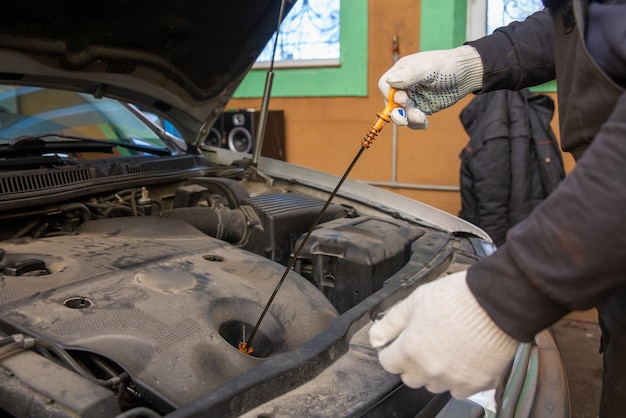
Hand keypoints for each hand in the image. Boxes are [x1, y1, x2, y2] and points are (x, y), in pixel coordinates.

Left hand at [368, 270, 518, 398]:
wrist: (496, 301)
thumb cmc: (456, 298)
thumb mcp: (414, 301)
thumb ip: (390, 323)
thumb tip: (375, 338)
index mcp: (410, 351)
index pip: (388, 363)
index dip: (391, 350)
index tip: (398, 342)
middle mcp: (430, 370)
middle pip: (411, 377)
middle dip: (412, 362)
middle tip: (425, 341)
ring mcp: (454, 380)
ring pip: (435, 385)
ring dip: (435, 371)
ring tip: (447, 347)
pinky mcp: (478, 383)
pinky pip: (461, 389)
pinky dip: (460, 378)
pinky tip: (464, 357)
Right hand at [378, 45, 483, 129]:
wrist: (466, 74)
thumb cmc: (447, 65)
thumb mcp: (428, 68)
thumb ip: (409, 75)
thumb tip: (390, 81)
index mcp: (401, 72)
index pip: (385, 86)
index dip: (389, 96)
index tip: (402, 99)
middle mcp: (404, 86)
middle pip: (391, 103)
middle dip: (397, 112)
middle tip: (405, 119)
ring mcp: (412, 98)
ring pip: (402, 114)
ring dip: (409, 120)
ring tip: (422, 118)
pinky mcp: (421, 107)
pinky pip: (413, 120)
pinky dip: (417, 124)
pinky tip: (425, 123)